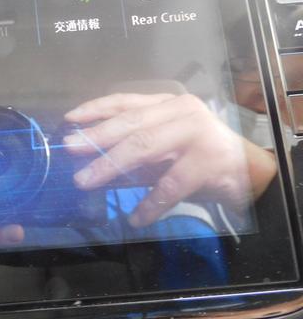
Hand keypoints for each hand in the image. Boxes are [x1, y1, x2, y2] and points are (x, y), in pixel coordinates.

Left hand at [63, 93, 276, 227]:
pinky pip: (171, 184)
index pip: (124, 102)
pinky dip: (151, 203)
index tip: (69, 120)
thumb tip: (89, 161)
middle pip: (130, 124)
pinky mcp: (210, 160)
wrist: (252, 173)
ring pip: (145, 147)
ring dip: (111, 165)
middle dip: (95, 137)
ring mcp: (197, 133)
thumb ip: (132, 152)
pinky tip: (136, 217)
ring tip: (85, 181)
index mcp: (166, 104)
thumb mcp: (163, 151)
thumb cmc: (199, 158)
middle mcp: (181, 111)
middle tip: (69, 149)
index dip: (95, 110)